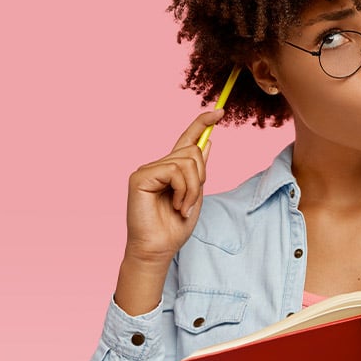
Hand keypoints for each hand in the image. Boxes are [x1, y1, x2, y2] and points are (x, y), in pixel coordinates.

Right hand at [124, 109, 223, 266]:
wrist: (158, 249)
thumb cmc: (174, 228)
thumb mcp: (194, 195)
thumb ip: (198, 171)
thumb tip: (208, 142)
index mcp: (171, 169)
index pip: (187, 139)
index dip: (202, 123)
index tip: (220, 111)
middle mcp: (158, 165)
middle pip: (192, 151)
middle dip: (201, 177)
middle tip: (191, 202)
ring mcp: (147, 169)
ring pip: (186, 162)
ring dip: (192, 189)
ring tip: (182, 208)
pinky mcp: (140, 177)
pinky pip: (174, 171)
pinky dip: (182, 191)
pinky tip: (175, 205)